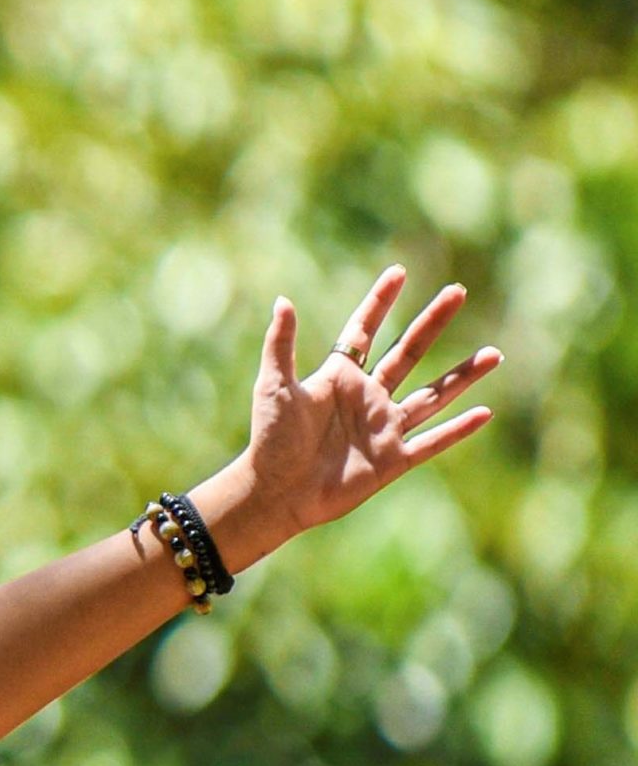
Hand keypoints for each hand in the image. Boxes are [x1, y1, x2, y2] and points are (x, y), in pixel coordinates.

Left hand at [203, 268, 499, 565]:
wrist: (276, 493)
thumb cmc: (270, 440)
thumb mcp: (275, 387)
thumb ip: (281, 346)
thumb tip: (283, 301)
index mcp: (339, 378)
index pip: (363, 332)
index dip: (379, 303)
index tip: (398, 273)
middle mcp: (367, 398)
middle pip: (408, 352)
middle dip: (432, 322)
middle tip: (458, 291)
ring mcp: (383, 428)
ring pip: (433, 395)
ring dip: (463, 375)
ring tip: (495, 353)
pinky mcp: (392, 460)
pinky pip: (431, 441)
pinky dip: (457, 430)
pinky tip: (484, 413)